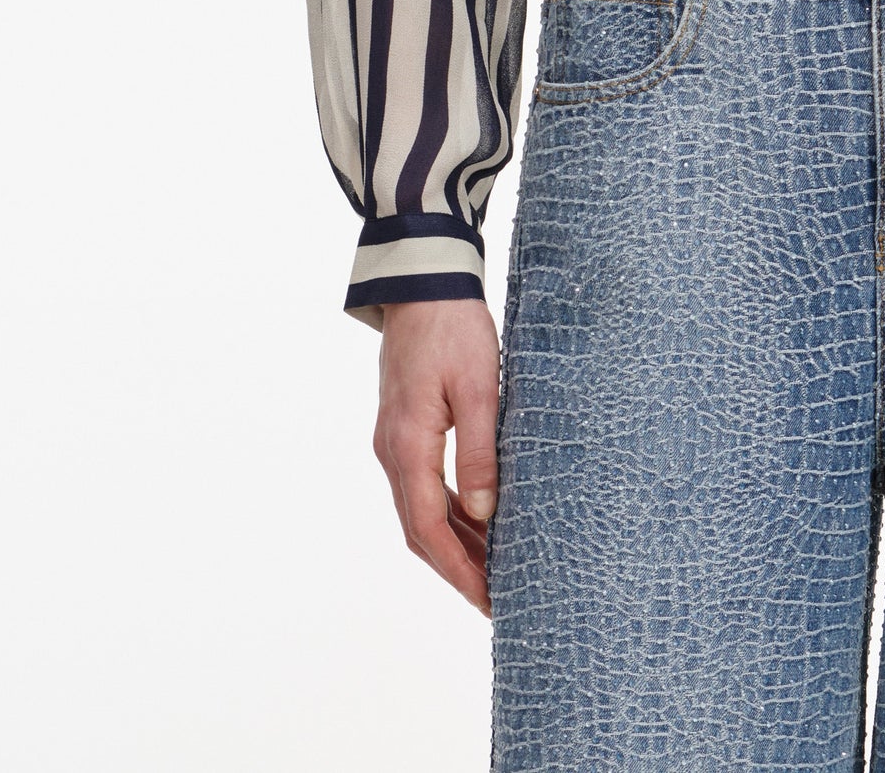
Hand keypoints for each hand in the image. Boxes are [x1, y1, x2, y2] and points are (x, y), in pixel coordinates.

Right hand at [375, 298, 501, 615]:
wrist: (423, 284)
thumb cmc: (454, 330)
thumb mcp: (480, 387)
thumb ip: (480, 451)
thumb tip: (486, 513)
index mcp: (408, 444)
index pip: (429, 528)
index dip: (458, 569)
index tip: (486, 599)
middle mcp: (392, 450)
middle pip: (419, 529)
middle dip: (455, 568)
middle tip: (493, 598)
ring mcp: (393, 440)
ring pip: (419, 510)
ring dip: (451, 541)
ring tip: (491, 567)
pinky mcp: (404, 427)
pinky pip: (422, 485)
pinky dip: (448, 510)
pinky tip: (477, 519)